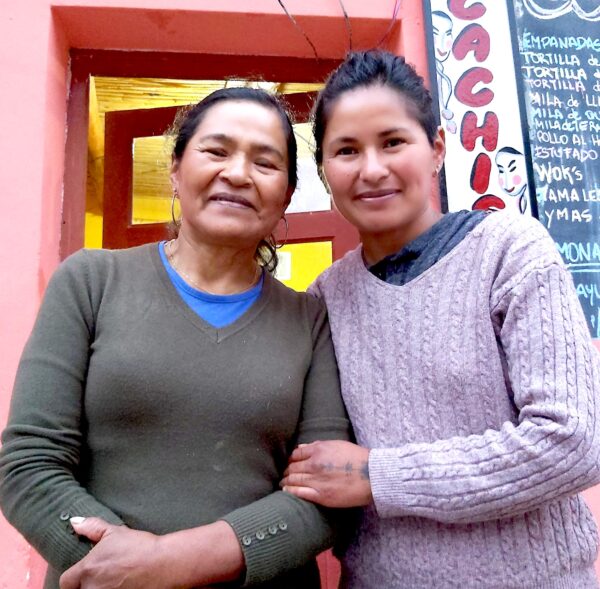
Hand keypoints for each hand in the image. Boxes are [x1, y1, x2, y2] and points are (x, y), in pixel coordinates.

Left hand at [60, 517, 243, 588]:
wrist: (163, 564)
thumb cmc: (139, 547)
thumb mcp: (115, 532)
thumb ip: (91, 527)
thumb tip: (74, 522)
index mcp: (87, 570)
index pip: (66, 582)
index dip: (74, 578)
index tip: (85, 574)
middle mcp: (91, 588)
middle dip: (88, 585)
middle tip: (103, 577)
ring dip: (101, 588)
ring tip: (115, 582)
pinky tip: (124, 586)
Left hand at [281, 440, 372, 507]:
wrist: (371, 475)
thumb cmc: (356, 458)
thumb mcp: (336, 445)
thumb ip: (317, 445)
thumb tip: (301, 448)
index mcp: (318, 450)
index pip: (295, 454)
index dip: (291, 459)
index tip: (290, 463)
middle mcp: (314, 464)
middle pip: (292, 468)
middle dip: (287, 471)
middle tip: (285, 474)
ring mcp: (316, 480)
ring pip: (293, 480)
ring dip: (286, 481)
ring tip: (283, 483)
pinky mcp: (321, 495)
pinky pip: (299, 493)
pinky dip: (290, 491)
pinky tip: (287, 491)